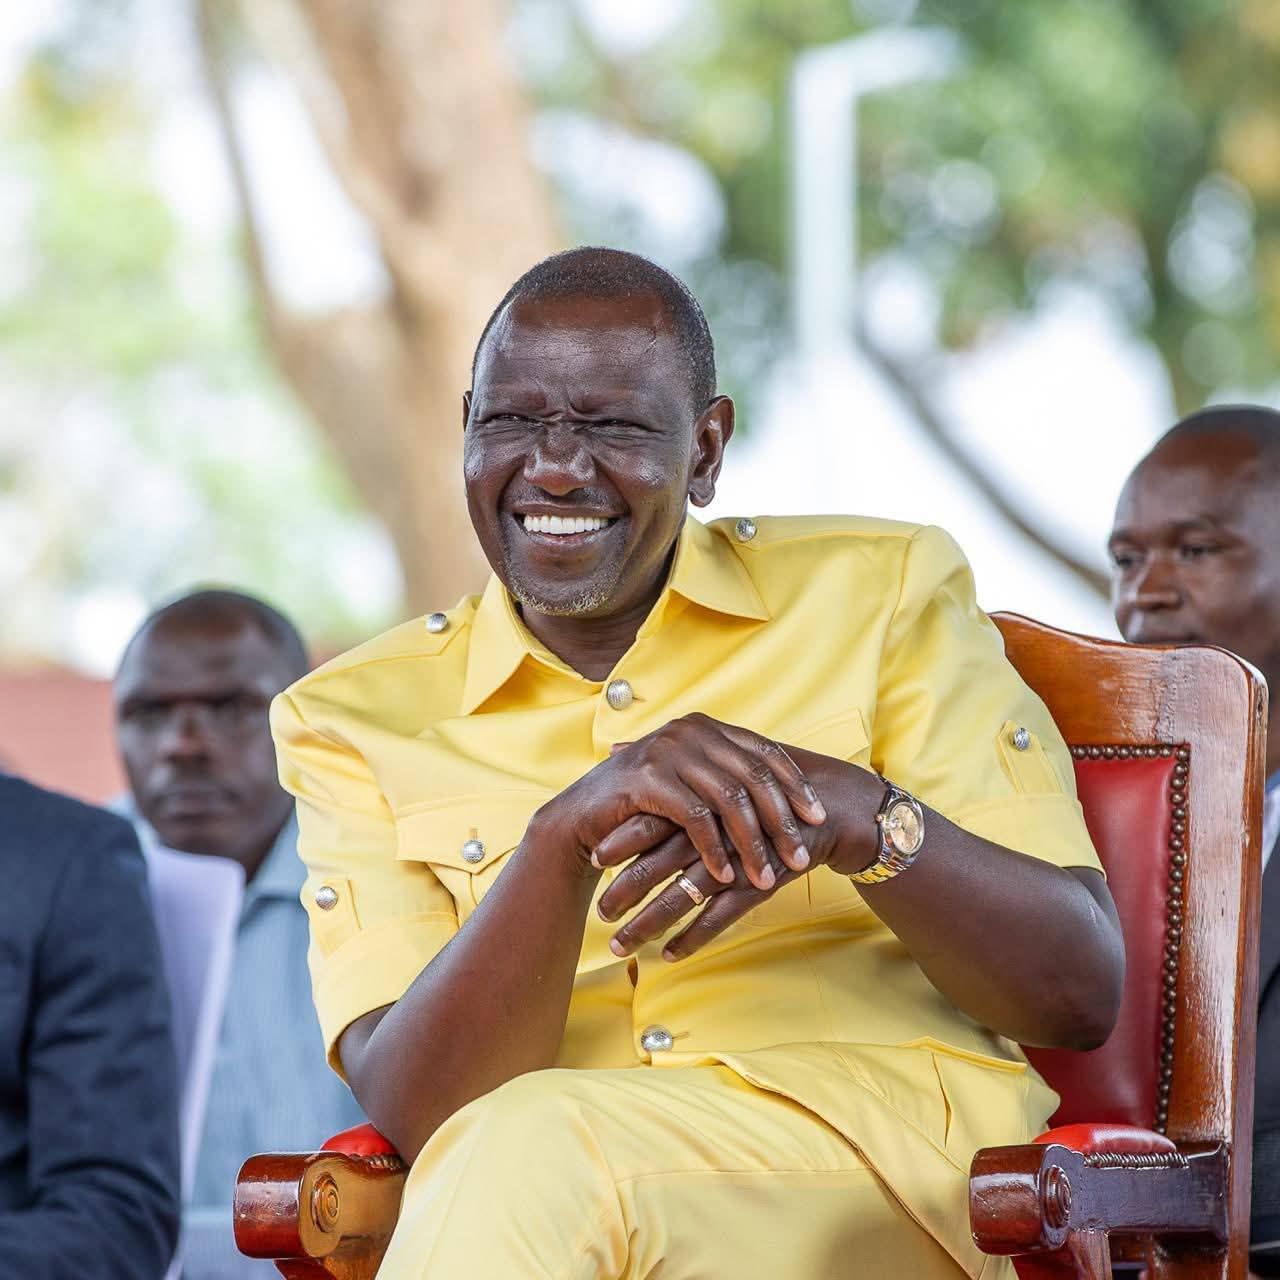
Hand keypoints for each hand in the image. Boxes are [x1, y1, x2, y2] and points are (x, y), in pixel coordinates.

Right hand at [583, 714, 826, 889]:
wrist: (581, 816)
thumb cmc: (641, 805)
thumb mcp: (690, 782)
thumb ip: (726, 778)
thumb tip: (784, 797)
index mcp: (706, 726)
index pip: (765, 752)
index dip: (796, 785)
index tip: (819, 817)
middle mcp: (691, 731)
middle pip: (754, 777)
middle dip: (782, 822)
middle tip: (800, 858)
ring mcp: (669, 751)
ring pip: (730, 800)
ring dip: (752, 844)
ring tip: (766, 878)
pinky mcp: (649, 779)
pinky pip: (697, 818)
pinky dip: (714, 850)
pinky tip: (724, 876)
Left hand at [595, 750, 882, 957]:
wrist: (829, 810)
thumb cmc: (766, 789)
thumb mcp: (720, 769)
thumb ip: (666, 763)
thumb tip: (618, 746)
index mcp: (702, 800)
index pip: (652, 820)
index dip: (620, 839)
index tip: (588, 855)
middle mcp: (715, 830)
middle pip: (659, 863)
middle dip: (625, 890)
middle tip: (598, 912)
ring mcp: (737, 860)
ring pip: (683, 897)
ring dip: (648, 923)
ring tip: (618, 945)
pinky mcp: (758, 885)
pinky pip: (719, 918)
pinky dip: (692, 937)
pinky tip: (667, 955)